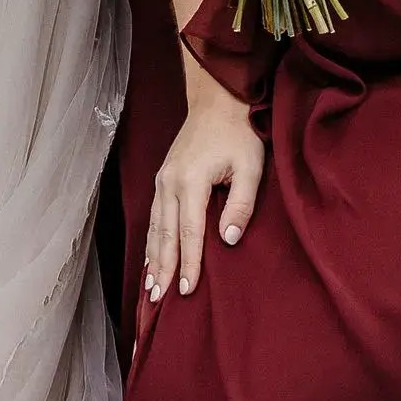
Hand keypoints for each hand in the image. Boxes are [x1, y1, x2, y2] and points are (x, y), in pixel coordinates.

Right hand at [145, 95, 263, 300]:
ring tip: (150, 288)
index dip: (189, 263)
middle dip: (162, 268)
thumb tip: (228, 240)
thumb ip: (241, 204)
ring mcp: (162, 179)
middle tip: (158, 299)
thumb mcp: (250, 167)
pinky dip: (151, 240)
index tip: (187, 290)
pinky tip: (151, 257)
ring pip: (155, 227)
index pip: (189, 232)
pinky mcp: (163, 178)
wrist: (218, 101)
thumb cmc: (239, 134)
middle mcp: (170, 182)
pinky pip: (153, 216)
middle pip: (165, 234)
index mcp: (191, 180)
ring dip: (153, 258)